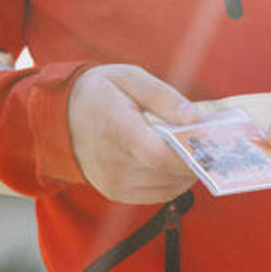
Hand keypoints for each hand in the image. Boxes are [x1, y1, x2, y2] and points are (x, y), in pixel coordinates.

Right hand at [68, 64, 201, 202]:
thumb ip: (163, 96)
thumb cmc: (98, 91)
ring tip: (194, 149)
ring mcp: (113, 182)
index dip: (190, 153)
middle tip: (210, 142)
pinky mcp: (116, 193)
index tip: (210, 140)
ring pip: (168, 186)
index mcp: (115, 128)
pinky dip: (173, 180)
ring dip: (186, 171)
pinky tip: (176, 161)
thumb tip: (195, 118)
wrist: (60, 117)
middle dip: (195, 159)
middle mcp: (112, 162)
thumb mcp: (129, 77)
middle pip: (168, 172)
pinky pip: (157, 194)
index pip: (159, 154)